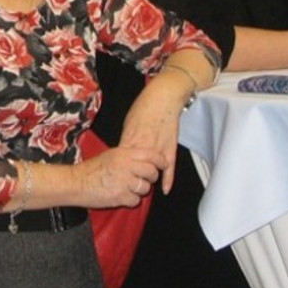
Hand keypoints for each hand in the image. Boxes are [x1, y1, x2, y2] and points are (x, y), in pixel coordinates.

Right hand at [77, 145, 164, 208]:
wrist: (76, 183)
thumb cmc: (91, 169)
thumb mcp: (111, 156)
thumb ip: (128, 157)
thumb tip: (144, 161)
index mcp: (124, 154)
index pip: (151, 155)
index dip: (160, 161)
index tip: (163, 165)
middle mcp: (126, 166)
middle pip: (151, 173)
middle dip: (150, 178)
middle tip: (143, 179)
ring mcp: (124, 182)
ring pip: (145, 188)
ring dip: (139, 190)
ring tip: (128, 188)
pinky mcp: (120, 196)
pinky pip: (135, 200)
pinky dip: (130, 200)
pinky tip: (121, 195)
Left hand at [117, 77, 186, 192]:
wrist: (163, 98)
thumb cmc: (144, 107)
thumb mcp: (128, 123)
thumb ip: (126, 140)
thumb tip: (123, 152)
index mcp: (130, 140)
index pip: (122, 163)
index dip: (119, 173)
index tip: (115, 180)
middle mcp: (144, 147)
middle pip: (136, 170)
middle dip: (132, 179)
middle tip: (129, 187)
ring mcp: (158, 149)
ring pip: (152, 171)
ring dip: (148, 180)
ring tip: (143, 187)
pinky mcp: (171, 149)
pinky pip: (169, 168)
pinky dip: (167, 179)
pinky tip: (164, 190)